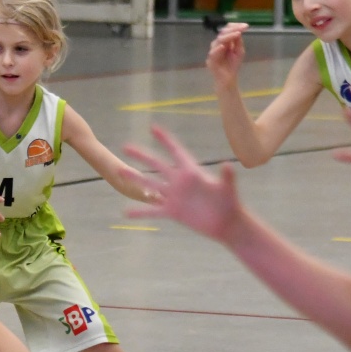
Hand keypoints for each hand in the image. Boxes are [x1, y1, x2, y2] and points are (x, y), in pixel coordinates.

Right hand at [124, 125, 243, 240]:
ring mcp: (174, 197)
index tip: (153, 127)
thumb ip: (227, 177)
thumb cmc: (230, 204)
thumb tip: (228, 165)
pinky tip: (126, 213)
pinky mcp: (172, 212)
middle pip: (157, 164)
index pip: (175, 152)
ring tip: (120, 172)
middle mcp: (179, 182)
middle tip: (125, 146)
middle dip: (141, 155)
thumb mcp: (227, 190)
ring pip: (150, 184)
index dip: (165, 140)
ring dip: (135, 179)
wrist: (226, 224)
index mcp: (191, 173)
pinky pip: (152, 211)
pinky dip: (140, 212)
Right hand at [205, 22, 248, 83]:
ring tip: (237, 34)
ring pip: (218, 41)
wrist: (228, 79)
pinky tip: (223, 46)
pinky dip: (217, 49)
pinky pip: (213, 53)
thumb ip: (238, 42)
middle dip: (232, 30)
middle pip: (222, 33)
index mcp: (224, 42)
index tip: (245, 26)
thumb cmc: (233, 65)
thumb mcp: (239, 51)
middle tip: (242, 28)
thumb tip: (238, 31)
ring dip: (227, 37)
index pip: (227, 30)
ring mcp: (213, 52)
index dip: (235, 26)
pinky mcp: (211, 61)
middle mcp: (218, 44)